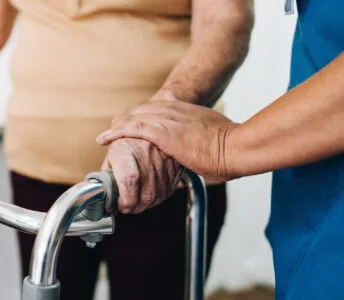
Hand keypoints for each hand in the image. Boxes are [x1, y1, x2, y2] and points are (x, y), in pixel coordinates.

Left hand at [97, 98, 240, 181]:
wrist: (238, 147)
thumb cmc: (234, 147)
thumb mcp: (217, 135)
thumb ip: (205, 137)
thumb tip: (204, 148)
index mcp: (189, 111)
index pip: (158, 108)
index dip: (142, 115)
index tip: (132, 123)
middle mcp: (176, 110)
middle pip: (142, 109)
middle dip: (126, 119)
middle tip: (113, 129)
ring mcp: (169, 120)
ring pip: (134, 117)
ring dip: (118, 126)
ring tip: (106, 135)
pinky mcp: (163, 132)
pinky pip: (132, 129)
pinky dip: (116, 133)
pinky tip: (106, 138)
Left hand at [102, 138, 182, 213]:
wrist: (150, 126)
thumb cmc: (128, 139)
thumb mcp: (112, 152)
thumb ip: (108, 173)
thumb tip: (105, 194)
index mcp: (127, 150)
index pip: (129, 181)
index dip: (124, 200)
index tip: (119, 205)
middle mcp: (147, 155)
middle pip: (145, 194)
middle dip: (133, 207)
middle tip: (126, 208)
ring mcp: (163, 162)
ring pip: (157, 196)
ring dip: (144, 205)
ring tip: (136, 203)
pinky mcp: (174, 169)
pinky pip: (166, 192)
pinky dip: (156, 199)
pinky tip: (148, 195)